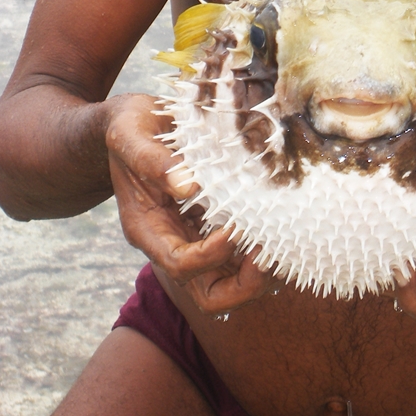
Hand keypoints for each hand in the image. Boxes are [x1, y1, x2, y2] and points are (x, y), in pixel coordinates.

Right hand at [106, 93, 274, 315]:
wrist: (131, 121)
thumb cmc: (129, 126)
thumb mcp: (129, 134)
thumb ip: (152, 160)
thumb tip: (188, 184)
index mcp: (146, 228)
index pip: (180, 264)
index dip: (211, 255)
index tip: (236, 227)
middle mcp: (171, 240)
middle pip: (209, 293)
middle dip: (244, 285)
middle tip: (270, 255)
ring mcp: (194, 235)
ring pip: (231, 279)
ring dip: (261, 272)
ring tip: (286, 244)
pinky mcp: (213, 221)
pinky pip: (240, 252)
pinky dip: (263, 248)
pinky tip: (284, 227)